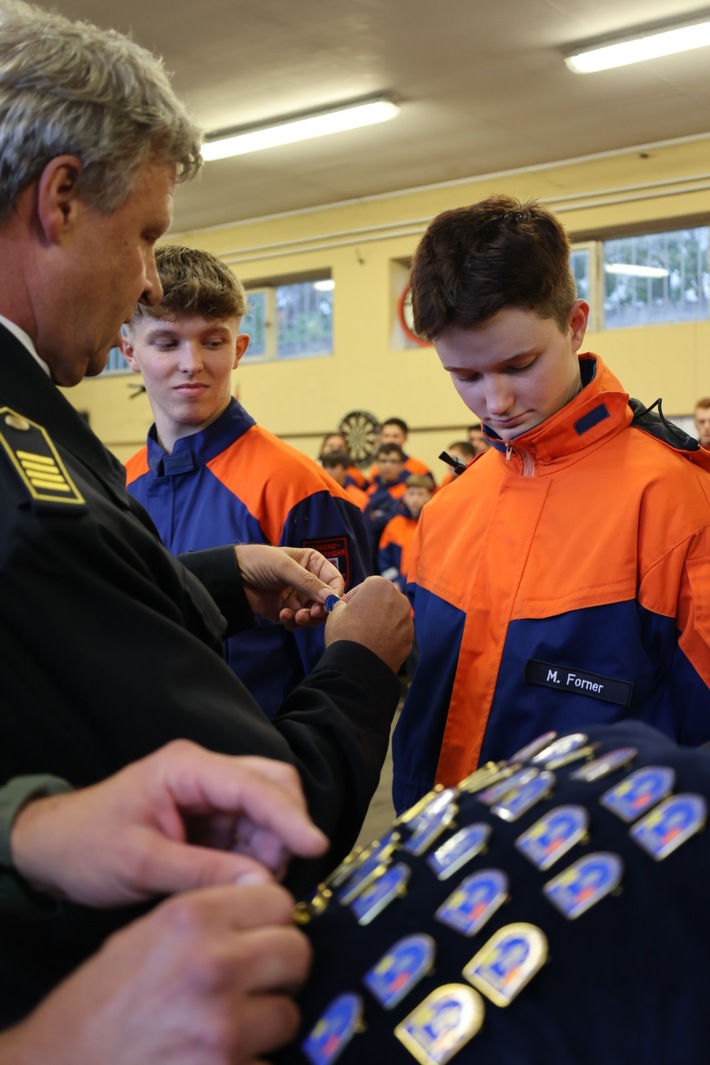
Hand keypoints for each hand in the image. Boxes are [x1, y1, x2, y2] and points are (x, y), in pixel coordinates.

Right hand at [0, 883, 309, 1064]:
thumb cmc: (101, 1001)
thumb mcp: (148, 934)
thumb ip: (210, 914)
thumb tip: (270, 904)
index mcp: (192, 918)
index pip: (278, 900)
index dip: (272, 920)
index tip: (261, 935)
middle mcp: (214, 965)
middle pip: (297, 953)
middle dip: (280, 970)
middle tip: (255, 983)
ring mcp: (223, 1026)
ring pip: (289, 1014)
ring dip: (266, 1024)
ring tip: (227, 1026)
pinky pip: (269, 1063)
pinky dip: (249, 1062)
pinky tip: (216, 1057)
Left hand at [10, 740, 327, 906]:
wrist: (54, 851)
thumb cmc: (88, 847)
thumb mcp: (142, 863)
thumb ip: (204, 873)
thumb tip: (263, 885)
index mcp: (187, 768)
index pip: (254, 784)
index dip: (289, 816)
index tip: (315, 847)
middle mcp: (205, 773)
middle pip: (272, 785)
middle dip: (285, 828)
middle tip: (279, 876)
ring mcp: (211, 795)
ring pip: (268, 811)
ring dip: (273, 848)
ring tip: (253, 887)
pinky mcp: (211, 820)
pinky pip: (252, 833)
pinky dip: (258, 857)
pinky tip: (245, 882)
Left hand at [236, 544, 344, 629]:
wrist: (231, 576)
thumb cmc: (258, 561)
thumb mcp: (285, 567)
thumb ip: (308, 582)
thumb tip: (330, 598)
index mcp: (313, 564)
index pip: (334, 580)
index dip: (335, 593)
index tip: (330, 604)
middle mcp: (308, 582)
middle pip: (326, 601)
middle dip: (320, 610)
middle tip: (312, 614)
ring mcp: (298, 598)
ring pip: (314, 615)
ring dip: (308, 618)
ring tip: (297, 616)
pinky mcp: (286, 612)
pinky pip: (298, 622)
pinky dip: (293, 622)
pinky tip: (283, 615)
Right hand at [325, 575, 413, 672]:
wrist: (359, 666)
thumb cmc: (346, 635)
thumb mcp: (335, 611)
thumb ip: (343, 603)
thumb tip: (344, 606)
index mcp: (381, 586)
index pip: (366, 585)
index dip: (354, 597)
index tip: (346, 608)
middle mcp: (399, 599)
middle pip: (382, 599)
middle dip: (371, 607)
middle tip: (356, 621)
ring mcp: (407, 620)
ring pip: (391, 616)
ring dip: (380, 621)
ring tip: (364, 635)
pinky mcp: (409, 639)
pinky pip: (397, 632)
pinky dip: (388, 636)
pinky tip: (374, 645)